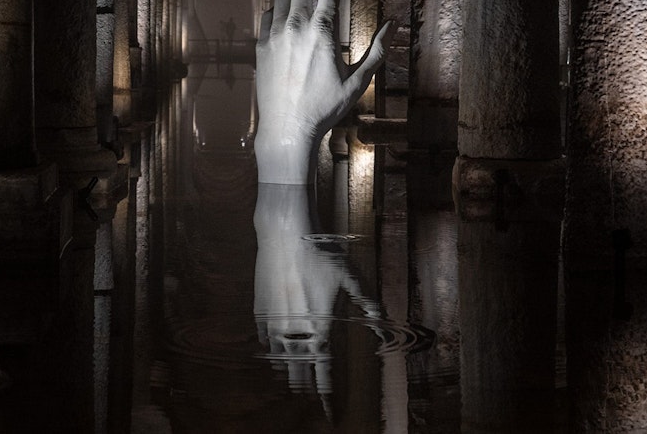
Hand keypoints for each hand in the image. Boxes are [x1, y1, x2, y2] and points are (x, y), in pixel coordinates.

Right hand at [252, 183, 381, 393]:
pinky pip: (265, 343)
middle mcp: (295, 332)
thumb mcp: (352, 277)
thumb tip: (387, 325)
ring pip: (280, 363)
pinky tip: (276, 358)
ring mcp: (274, 323)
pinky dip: (272, 354)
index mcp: (320, 329)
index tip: (330, 416)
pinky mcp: (260, 311)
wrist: (284, 232)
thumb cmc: (321, 252)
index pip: (323, 376)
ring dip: (289, 375)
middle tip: (311, 405)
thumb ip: (368, 305)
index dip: (327, 399)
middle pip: (299, 376)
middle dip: (307, 392)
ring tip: (295, 387)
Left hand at [254, 0, 392, 183]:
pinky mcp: (261, 45)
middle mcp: (296, 25)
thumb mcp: (358, 81)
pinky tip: (286, 1)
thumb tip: (393, 24)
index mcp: (322, 30)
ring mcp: (275, 34)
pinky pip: (269, 12)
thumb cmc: (325, 108)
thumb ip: (376, 50)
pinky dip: (280, 0)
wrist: (287, 128)